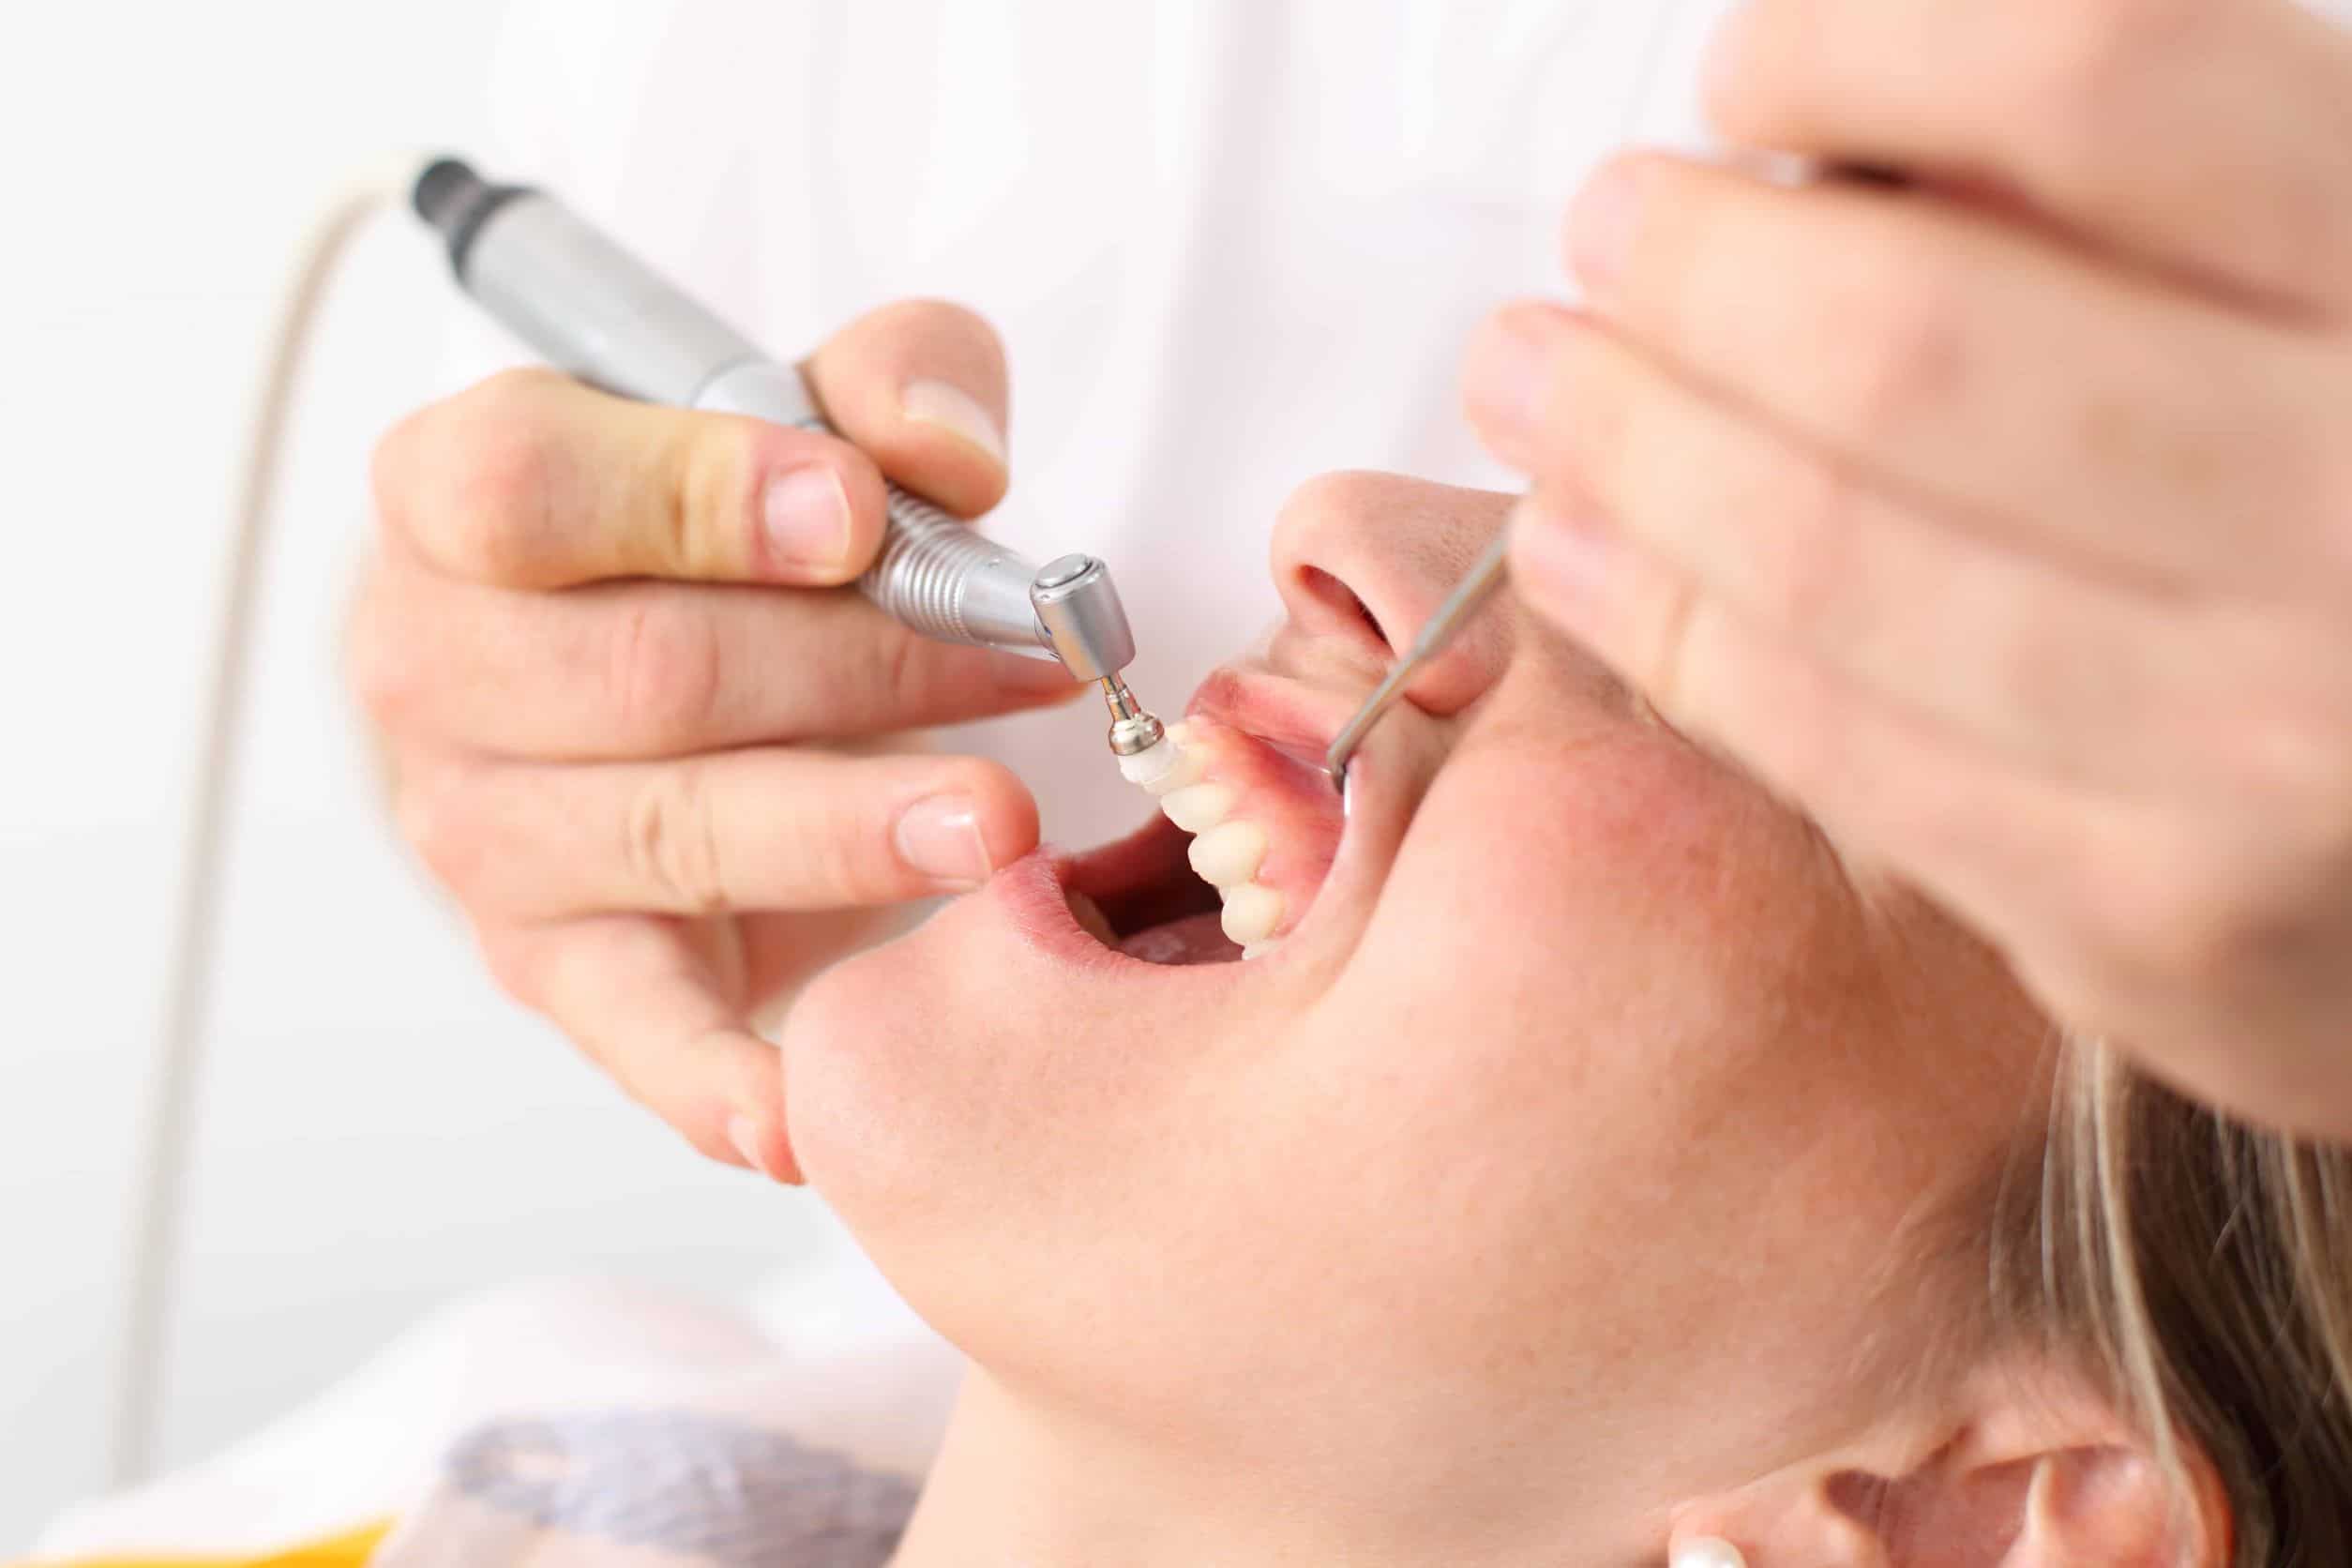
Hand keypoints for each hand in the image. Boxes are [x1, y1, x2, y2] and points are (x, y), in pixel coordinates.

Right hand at [352, 301, 1078, 1179]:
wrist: (666, 675)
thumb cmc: (736, 536)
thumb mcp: (818, 419)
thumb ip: (889, 385)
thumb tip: (947, 452)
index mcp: (456, 494)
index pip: (524, 488)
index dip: (696, 496)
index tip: (858, 515)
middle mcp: (434, 668)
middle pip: (637, 675)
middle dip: (851, 669)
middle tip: (1012, 665)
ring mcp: (485, 832)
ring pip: (663, 837)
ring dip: (846, 832)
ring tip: (995, 825)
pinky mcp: (561, 964)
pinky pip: (633, 1033)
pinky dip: (720, 1083)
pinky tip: (809, 1113)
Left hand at [1463, 0, 2351, 1134]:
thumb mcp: (2323, 315)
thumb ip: (2127, 222)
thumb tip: (1829, 156)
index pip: (2094, 84)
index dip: (1865, 52)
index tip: (1751, 72)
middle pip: (1908, 335)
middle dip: (1690, 269)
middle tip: (1601, 236)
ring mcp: (2269, 743)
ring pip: (1831, 551)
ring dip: (1629, 445)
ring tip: (1538, 384)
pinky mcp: (2158, 923)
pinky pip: (1836, 745)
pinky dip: (1669, 630)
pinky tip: (1584, 555)